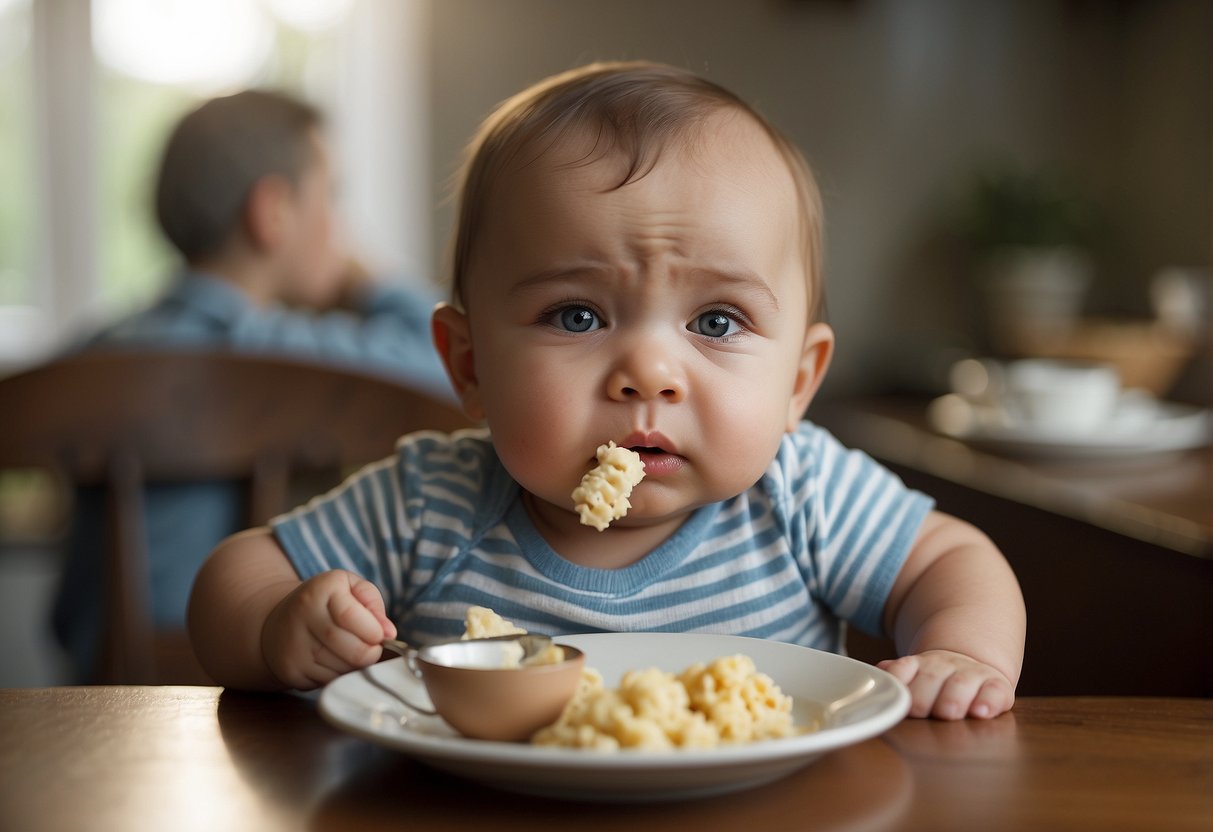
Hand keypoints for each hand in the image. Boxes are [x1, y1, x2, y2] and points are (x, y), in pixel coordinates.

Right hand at [261, 569, 396, 689]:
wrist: (277, 625)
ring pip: (343, 669)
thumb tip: (389, 632)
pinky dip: (339, 676)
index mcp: (318, 591)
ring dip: (356, 666)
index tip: (379, 634)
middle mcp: (301, 617)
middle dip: (371, 653)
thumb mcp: (348, 587)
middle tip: (371, 647)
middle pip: (352, 649)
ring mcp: (294, 647)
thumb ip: (372, 602)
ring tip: (350, 651)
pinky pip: (329, 682)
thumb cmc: (324, 604)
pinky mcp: (291, 671)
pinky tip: (333, 661)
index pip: (350, 616)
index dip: (373, 631)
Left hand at [878, 649, 1014, 719]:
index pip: (902, 669)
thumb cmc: (936, 681)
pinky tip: (981, 712)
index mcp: (919, 664)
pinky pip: (995, 692)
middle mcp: (944, 666)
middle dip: (923, 697)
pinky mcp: (997, 686)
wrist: (973, 666)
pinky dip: (988, 702)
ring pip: (960, 683)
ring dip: (952, 698)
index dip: (897, 681)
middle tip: (920, 712)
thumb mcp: (914, 674)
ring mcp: (971, 674)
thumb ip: (897, 674)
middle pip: (930, 678)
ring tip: (948, 712)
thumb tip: (880, 671)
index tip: (895, 696)